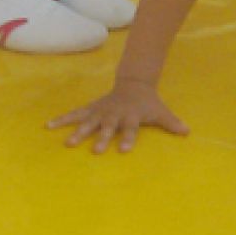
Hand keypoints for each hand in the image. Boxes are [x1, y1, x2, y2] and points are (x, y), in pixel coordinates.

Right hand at [46, 79, 189, 153]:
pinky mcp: (91, 109)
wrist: (133, 83)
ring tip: (68, 144)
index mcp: (131, 116)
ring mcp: (101, 111)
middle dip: (102, 138)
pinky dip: (62, 119)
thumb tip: (187, 132)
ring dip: (78, 132)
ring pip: (88, 121)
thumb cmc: (147, 103)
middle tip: (96, 151)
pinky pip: (74, 114)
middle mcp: (114, 114)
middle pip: (108, 127)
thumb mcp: (161, 111)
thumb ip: (171, 123)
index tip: (125, 150)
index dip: (128, 138)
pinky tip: (48, 126)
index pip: (131, 128)